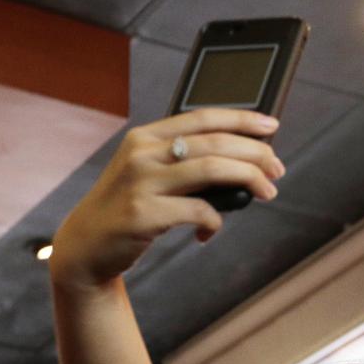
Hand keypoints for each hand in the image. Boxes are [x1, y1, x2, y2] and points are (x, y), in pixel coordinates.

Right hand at [50, 109, 284, 290]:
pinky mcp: (143, 214)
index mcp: (145, 136)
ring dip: (249, 180)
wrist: (85, 246)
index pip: (202, 117)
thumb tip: (244, 164)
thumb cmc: (129, 208)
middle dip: (256, 154)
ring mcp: (141, 183)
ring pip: (212, 170)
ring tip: (268, 192)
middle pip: (214, 143)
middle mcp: (141, 153)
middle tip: (278, 170)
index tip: (272, 125)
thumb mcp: (149, 175)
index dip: (242, 118)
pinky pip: (198, 211)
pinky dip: (214, 221)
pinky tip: (209, 231)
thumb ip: (185, 163)